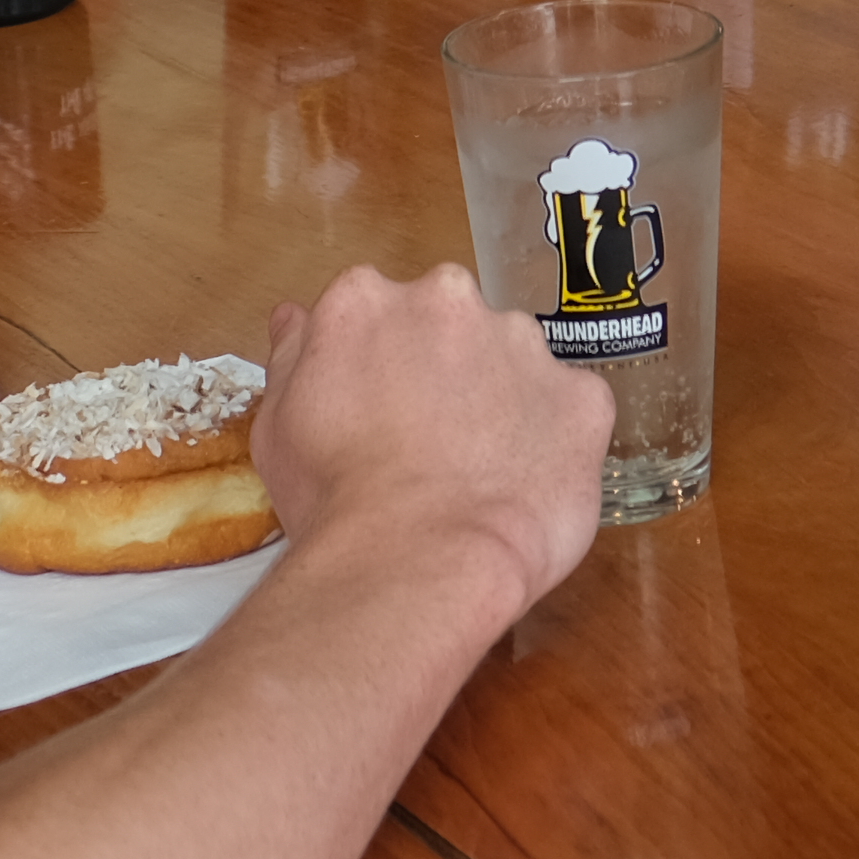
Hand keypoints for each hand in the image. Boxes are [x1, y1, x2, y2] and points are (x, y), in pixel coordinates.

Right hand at [246, 264, 606, 628]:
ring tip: (479, 474)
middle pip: (450, 325)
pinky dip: (555, 443)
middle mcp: (448, 299)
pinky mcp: (582, 396)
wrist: (418, 559)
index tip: (380, 411)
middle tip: (430, 444)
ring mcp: (523, 345)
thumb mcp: (276, 425)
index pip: (376, 315)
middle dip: (446, 371)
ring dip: (503, 401)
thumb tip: (299, 317)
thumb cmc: (335, 501)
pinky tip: (525, 488)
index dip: (380, 367)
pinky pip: (572, 411)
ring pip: (515, 362)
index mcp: (366, 300)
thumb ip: (294, 354)